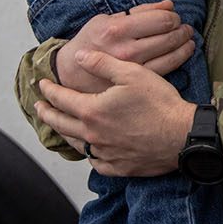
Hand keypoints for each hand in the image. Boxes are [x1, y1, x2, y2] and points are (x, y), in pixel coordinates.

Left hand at [37, 49, 195, 176]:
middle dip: (47, 113)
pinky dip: (89, 154)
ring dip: (64, 133)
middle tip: (38, 107)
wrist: (183, 136)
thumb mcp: (131, 73)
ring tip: (60, 126)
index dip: (48, 90)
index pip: (60, 99)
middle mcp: (93, 135)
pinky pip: (96, 162)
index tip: (42, 84)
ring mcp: (105, 154)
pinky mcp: (119, 167)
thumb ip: (101, 63)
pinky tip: (90, 150)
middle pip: (61, 124)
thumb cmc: (160, 103)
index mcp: (92, 111)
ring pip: (76, 144)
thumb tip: (78, 56)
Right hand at [53, 0, 196, 92]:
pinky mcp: (137, 82)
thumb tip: (169, 5)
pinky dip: (180, 57)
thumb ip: (140, 11)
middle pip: (169, 35)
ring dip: (185, 43)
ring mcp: (133, 68)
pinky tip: (183, 51)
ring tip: (187, 38)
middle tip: (183, 27)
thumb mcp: (106, 19)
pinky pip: (168, 68)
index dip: (172, 16)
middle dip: (181, 29)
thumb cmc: (90, 42)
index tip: (173, 16)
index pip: (160, 20)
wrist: (72, 73)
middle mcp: (126, 50)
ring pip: (172, 53)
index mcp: (117, 29)